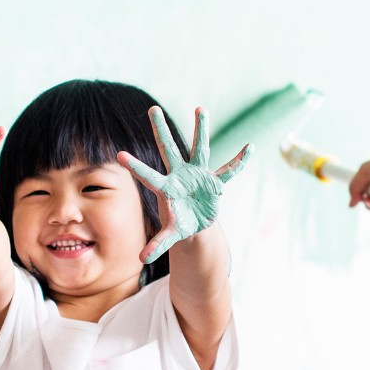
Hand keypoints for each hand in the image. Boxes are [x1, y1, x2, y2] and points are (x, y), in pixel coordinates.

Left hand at [118, 107, 251, 263]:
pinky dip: (239, 162)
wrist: (196, 222)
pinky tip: (250, 148)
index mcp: (166, 188)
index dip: (135, 166)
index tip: (119, 154)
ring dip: (200, 129)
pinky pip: (228, 170)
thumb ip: (157, 245)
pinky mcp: (213, 181)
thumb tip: (140, 261)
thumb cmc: (179, 225)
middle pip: (169, 149)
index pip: (148, 176)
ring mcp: (197, 174)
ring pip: (199, 148)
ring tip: (200, 108)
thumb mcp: (169, 235)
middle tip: (152, 109)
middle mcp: (179, 175)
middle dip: (160, 130)